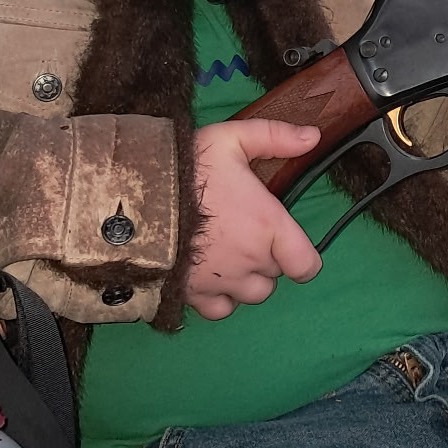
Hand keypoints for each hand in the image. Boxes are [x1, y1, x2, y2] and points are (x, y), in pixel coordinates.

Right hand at [186, 119, 324, 319]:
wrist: (134, 199)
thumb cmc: (187, 168)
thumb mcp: (231, 138)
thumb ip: (275, 137)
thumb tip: (313, 136)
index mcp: (268, 226)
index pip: (306, 265)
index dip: (301, 257)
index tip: (288, 244)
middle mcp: (251, 261)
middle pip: (275, 275)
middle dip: (267, 257)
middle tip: (244, 232)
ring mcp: (222, 282)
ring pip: (251, 295)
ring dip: (247, 279)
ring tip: (229, 255)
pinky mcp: (194, 296)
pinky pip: (220, 310)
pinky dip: (220, 298)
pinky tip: (210, 276)